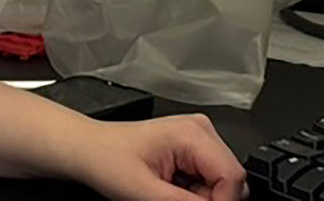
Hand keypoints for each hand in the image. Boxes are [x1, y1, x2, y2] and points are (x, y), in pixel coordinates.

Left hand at [72, 113, 248, 200]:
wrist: (89, 149)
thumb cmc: (107, 159)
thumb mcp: (146, 193)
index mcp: (192, 133)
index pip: (234, 177)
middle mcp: (200, 130)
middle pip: (232, 181)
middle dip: (210, 200)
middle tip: (174, 198)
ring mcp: (198, 138)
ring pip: (223, 185)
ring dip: (202, 198)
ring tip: (168, 192)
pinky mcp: (193, 150)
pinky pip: (210, 182)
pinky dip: (195, 193)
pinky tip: (171, 187)